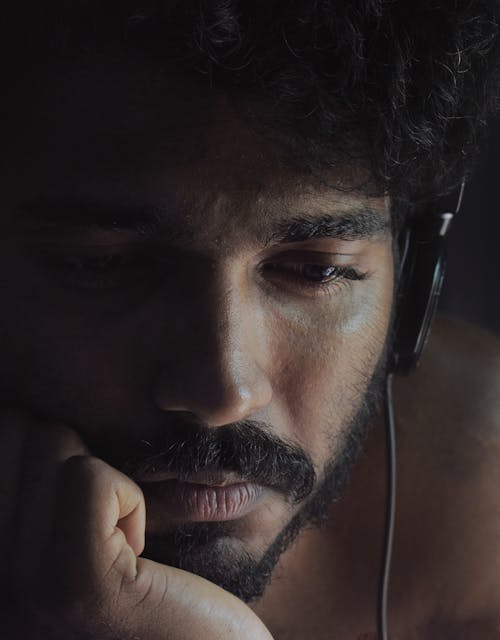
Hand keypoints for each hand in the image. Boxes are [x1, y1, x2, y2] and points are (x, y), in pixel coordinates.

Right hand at [0, 410, 273, 639]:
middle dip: (74, 460)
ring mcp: (19, 591)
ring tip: (121, 549)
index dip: (50, 451)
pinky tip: (141, 557)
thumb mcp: (70, 523)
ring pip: (52, 441)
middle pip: (18, 428)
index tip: (80, 515)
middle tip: (102, 531)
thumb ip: (36, 478)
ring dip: (106, 482)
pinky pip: (91, 478)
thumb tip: (25, 412)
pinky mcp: (77, 589)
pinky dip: (132, 500)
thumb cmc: (147, 581)